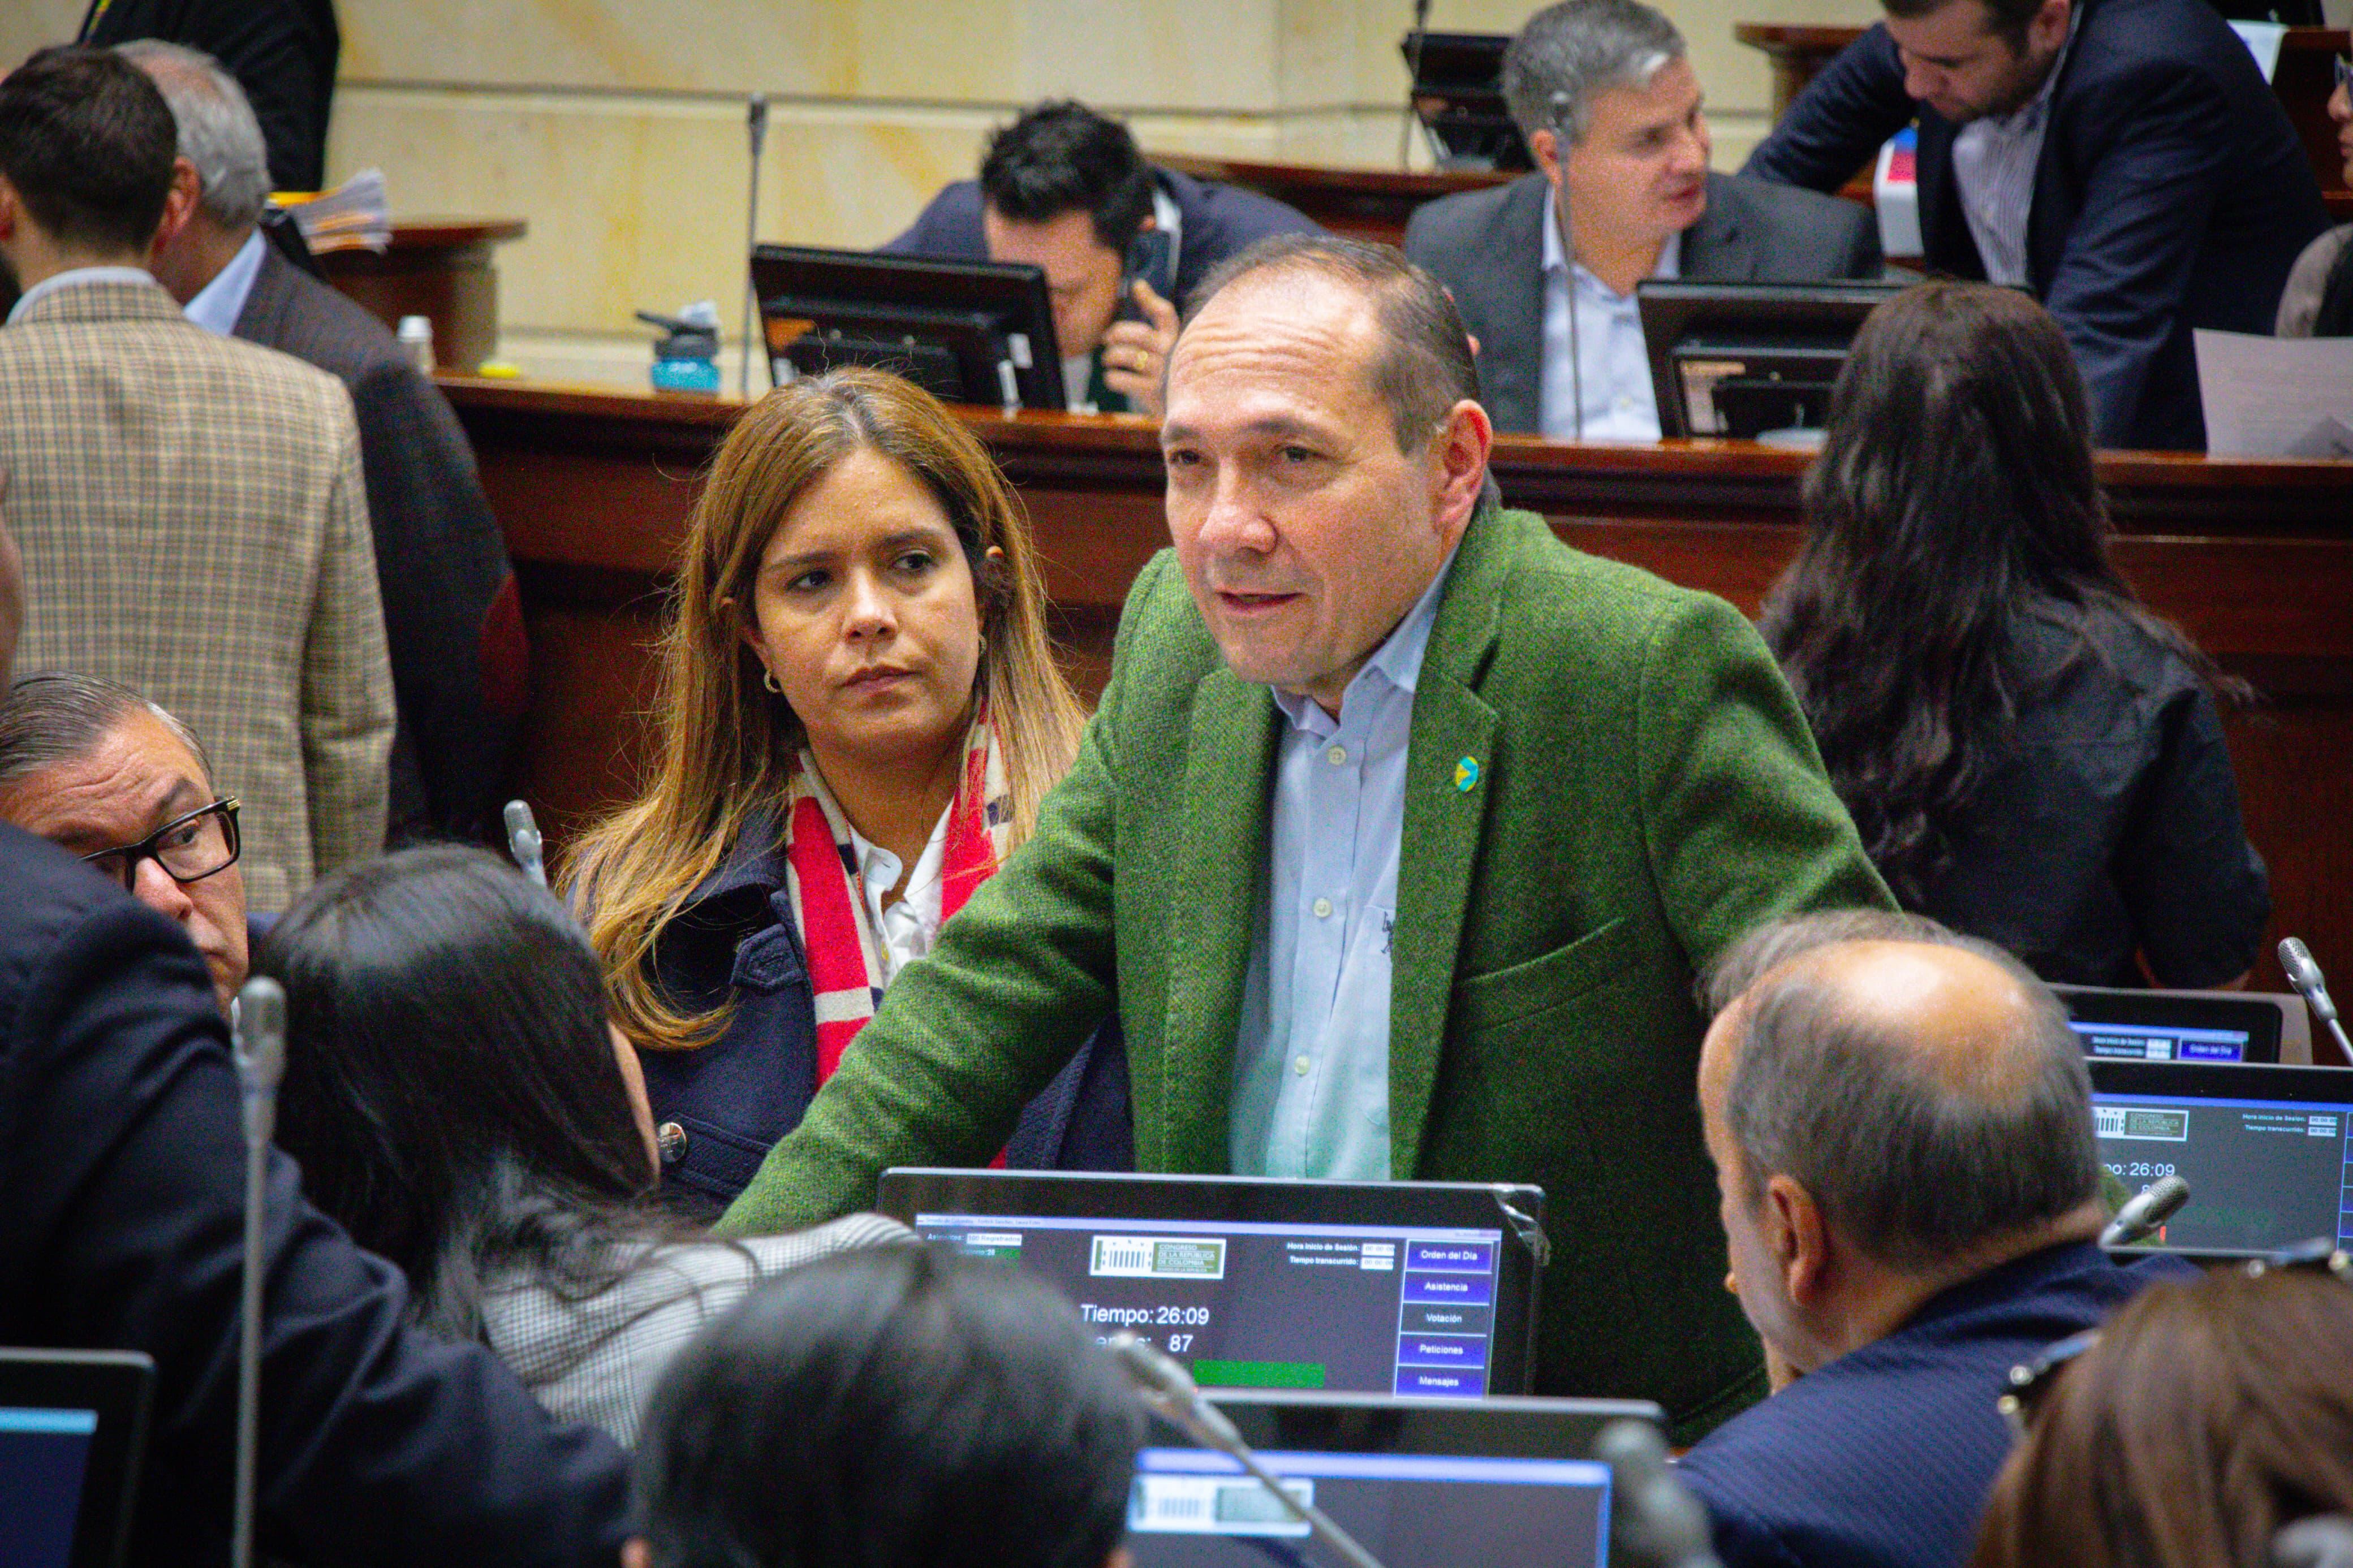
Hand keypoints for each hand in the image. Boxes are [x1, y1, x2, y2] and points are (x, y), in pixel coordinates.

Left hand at [1101, 279, 1179, 419]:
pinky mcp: (1152, 393)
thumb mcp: (1169, 349)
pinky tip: (1112, 378)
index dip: (1150, 299)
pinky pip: (1121, 379)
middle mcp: (1172, 354)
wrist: (1189, 413)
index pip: (1165, 314)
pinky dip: (1112, 378)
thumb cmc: (1172, 376)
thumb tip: (1138, 283)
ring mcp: (1163, 373)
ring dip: (1111, 356)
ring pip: (1126, 356)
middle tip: (1107, 339)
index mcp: (1178, 340)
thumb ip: (1156, 323)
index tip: (1137, 287)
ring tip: (1107, 360)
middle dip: (1117, 333)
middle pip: (1138, 334)